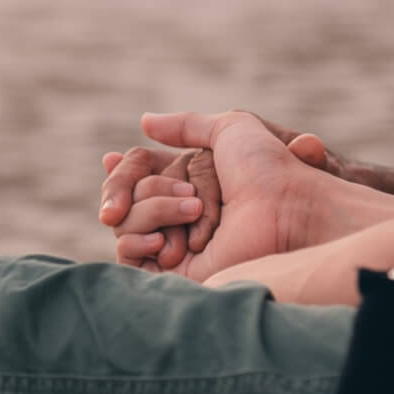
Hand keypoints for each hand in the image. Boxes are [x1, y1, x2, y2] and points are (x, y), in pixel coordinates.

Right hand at [99, 113, 393, 258]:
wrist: (283, 209)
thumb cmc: (265, 168)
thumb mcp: (229, 129)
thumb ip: (186, 124)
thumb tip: (145, 121)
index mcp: (188, 182)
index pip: (136, 174)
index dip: (121, 171)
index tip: (110, 159)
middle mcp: (176, 213)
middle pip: (123, 194)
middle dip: (146, 186)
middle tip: (189, 193)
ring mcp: (172, 243)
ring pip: (123, 220)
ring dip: (155, 208)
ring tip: (196, 212)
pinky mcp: (171, 272)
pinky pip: (127, 252)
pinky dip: (138, 238)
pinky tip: (165, 240)